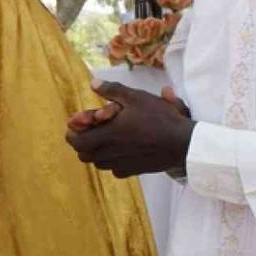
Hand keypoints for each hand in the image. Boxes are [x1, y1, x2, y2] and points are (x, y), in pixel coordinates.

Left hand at [65, 81, 195, 177]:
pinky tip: (123, 150)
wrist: (181, 143)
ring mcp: (119, 164)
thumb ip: (112, 90)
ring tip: (108, 139)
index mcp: (106, 134)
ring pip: (97, 162)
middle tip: (93, 131)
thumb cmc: (159, 117)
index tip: (80, 125)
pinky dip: (113, 161)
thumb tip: (92, 83)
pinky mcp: (131, 172)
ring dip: (97, 152)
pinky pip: (113, 169)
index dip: (73, 133)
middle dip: (83, 142)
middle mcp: (108, 153)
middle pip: (82, 154)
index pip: (75, 141)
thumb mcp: (136, 97)